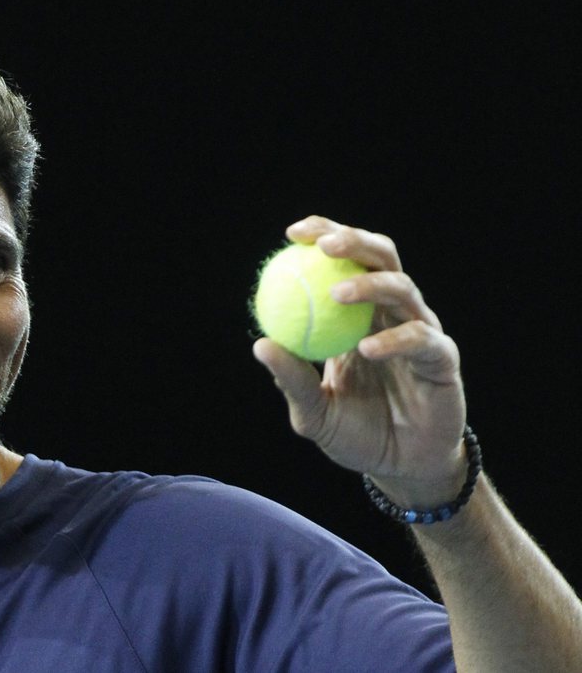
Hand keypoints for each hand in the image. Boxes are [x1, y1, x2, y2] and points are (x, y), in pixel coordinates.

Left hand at [253, 216, 467, 507]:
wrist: (401, 470)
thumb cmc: (355, 433)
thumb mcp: (313, 411)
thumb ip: (291, 379)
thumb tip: (260, 344)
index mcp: (358, 314)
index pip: (344, 262)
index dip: (323, 236)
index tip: (292, 234)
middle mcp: (391, 313)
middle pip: (381, 257)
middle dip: (353, 241)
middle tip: (322, 246)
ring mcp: (421, 332)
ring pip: (403, 288)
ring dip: (368, 285)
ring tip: (336, 294)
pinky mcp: (443, 359)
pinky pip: (421, 339)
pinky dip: (395, 339)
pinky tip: (366, 348)